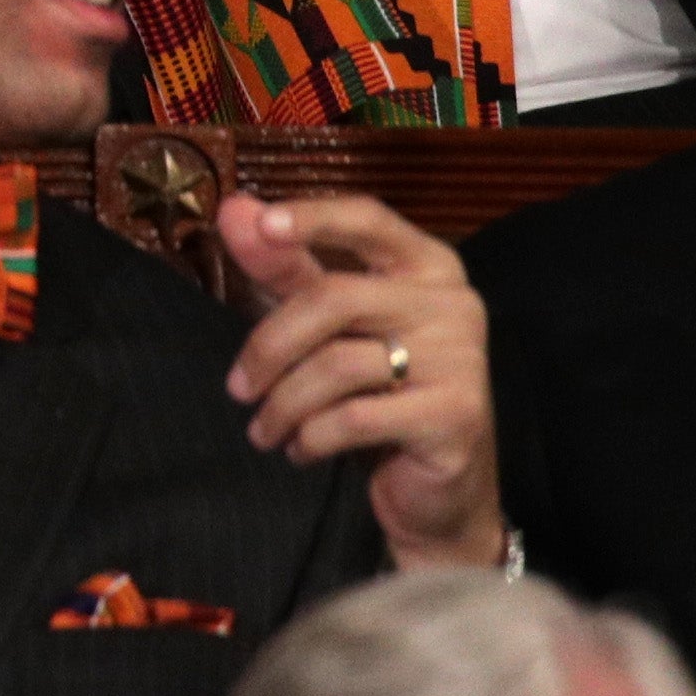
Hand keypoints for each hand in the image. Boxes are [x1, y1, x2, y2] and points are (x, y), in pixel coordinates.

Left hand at [217, 190, 502, 567]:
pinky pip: (355, 417)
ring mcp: (462, 360)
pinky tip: (302, 449)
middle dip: (269, 346)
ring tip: (265, 430)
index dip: (314, 217)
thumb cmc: (378, 389)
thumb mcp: (328, 323)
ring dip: (283, 404)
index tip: (263, 225)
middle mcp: (453, 303)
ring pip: (338, 365)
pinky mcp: (456, 416)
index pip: (369, 218)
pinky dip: (312, 437)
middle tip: (237, 389)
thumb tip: (233, 210)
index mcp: (427, 266)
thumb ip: (285, 267)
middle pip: (333, 298)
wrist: (438, 486)